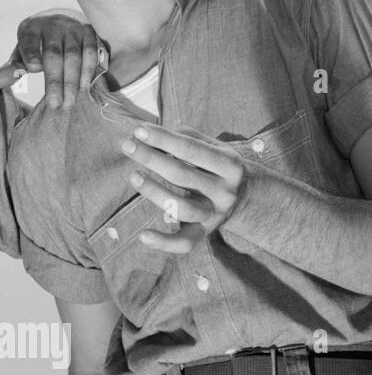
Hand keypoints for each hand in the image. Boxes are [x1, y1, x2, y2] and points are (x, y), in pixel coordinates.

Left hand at [0, 9, 102, 108]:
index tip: (33, 68)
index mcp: (30, 29)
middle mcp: (52, 25)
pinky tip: (83, 87)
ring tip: (68, 102)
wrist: (62, 21)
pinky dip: (87, 70)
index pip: (28, 41)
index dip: (31, 53)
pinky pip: (90, 52)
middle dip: (54, 81)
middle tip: (55, 104)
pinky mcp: (88, 33)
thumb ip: (12, 69)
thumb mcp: (22, 54)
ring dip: (72, 80)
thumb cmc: (37, 45)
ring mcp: (71, 28)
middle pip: (53, 54)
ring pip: (73, 56)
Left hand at [123, 124, 245, 253]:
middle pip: (181, 175)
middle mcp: (224, 191)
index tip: (138, 130)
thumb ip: (186, 137)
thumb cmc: (217, 165)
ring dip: (154, 191)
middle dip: (151, 158)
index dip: (163, 138)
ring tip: (133, 175)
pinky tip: (143, 236)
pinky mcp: (203, 233)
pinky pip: (184, 243)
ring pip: (181, 207)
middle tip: (127, 146)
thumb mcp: (213, 146)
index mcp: (229, 165)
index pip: (190, 149)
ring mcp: (214, 214)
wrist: (247, 196)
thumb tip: (153, 133)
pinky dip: (164, 243)